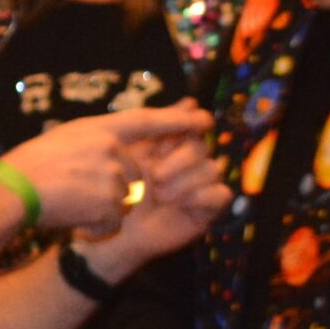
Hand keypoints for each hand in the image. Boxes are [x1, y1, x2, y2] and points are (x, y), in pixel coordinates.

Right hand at [1, 104, 210, 232]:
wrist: (12, 192)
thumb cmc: (28, 167)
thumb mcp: (62, 139)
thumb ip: (95, 142)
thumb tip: (116, 150)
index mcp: (99, 129)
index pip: (147, 121)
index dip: (177, 120)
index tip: (203, 118)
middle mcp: (112, 149)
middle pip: (133, 173)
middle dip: (110, 187)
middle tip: (73, 189)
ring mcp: (113, 176)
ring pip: (123, 200)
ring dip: (100, 208)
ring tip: (68, 202)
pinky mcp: (111, 204)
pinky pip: (112, 220)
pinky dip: (95, 225)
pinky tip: (72, 217)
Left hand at [88, 134, 227, 266]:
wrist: (108, 226)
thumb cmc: (109, 184)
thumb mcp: (122, 145)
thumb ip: (150, 121)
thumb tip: (190, 102)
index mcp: (170, 143)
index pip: (194, 124)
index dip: (186, 127)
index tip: (164, 141)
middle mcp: (187, 162)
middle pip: (203, 146)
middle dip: (180, 159)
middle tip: (155, 176)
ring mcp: (198, 186)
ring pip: (214, 169)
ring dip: (186, 180)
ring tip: (161, 194)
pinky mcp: (205, 210)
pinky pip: (222, 194)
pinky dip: (201, 196)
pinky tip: (179, 204)